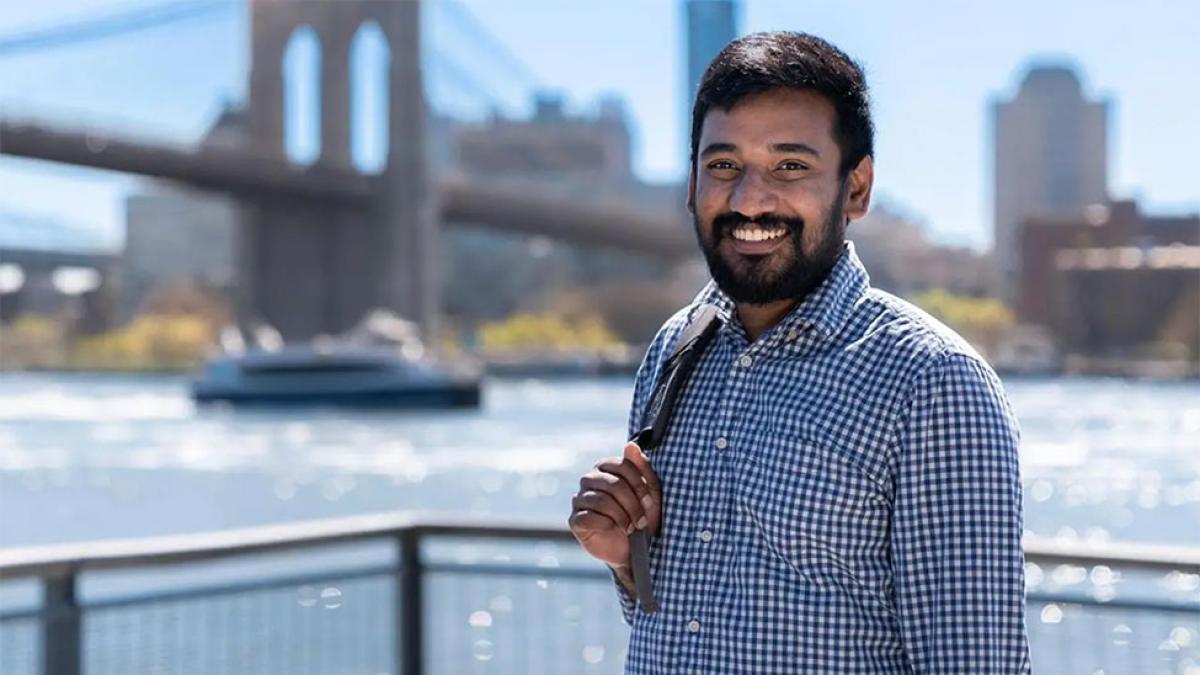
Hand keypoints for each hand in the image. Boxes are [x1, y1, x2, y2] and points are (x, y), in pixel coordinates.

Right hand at [568, 441, 662, 568]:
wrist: (633, 550)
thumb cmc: (641, 517)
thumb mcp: (650, 493)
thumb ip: (642, 468)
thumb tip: (630, 445)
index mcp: (606, 468)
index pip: (622, 465)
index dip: (639, 484)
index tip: (650, 502)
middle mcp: (589, 480)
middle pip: (613, 484)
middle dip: (632, 504)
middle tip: (642, 520)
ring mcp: (579, 499)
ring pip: (602, 500)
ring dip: (622, 516)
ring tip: (631, 527)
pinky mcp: (575, 520)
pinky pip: (588, 516)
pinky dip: (606, 524)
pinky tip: (613, 528)